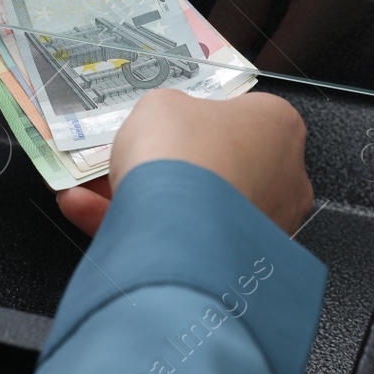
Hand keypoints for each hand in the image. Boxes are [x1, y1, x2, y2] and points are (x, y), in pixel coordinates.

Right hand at [56, 90, 313, 236]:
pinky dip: (140, 231)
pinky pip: (187, 244)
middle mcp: (286, 178)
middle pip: (220, 166)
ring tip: (89, 194)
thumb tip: (170, 124)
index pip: (244, 116)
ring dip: (146, 200)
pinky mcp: (242, 267)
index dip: (200, 119)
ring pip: (197, 210)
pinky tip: (88, 216)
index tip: (168, 127)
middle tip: (129, 162)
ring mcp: (267, 227)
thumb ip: (170, 111)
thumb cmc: (181, 150)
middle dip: (170, 167)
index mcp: (279, 126)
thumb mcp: (159, 105)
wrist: (177, 231)